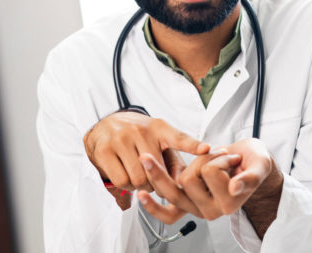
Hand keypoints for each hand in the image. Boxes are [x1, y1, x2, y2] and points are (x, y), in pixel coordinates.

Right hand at [83, 111, 209, 194]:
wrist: (105, 125)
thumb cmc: (138, 137)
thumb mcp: (158, 140)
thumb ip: (173, 160)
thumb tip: (182, 184)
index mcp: (160, 128)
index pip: (179, 137)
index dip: (193, 145)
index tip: (206, 149)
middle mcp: (141, 130)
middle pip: (156, 172)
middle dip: (155, 182)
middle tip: (152, 178)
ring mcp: (121, 138)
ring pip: (138, 179)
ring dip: (140, 186)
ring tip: (139, 176)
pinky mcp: (105, 150)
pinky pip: (122, 181)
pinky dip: (126, 186)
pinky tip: (126, 176)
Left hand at [138, 138, 282, 231]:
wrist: (248, 163)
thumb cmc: (254, 162)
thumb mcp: (260, 164)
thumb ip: (250, 177)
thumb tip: (235, 188)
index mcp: (229, 204)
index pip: (210, 171)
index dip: (220, 158)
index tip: (234, 157)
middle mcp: (211, 211)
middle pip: (188, 177)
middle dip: (202, 160)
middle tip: (219, 157)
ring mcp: (196, 209)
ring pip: (174, 185)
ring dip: (188, 165)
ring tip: (205, 162)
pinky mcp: (186, 206)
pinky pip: (166, 213)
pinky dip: (152, 205)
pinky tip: (142, 194)